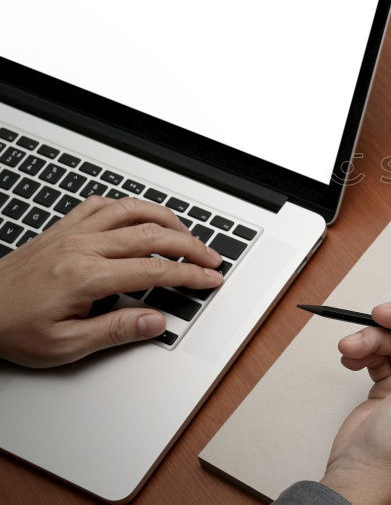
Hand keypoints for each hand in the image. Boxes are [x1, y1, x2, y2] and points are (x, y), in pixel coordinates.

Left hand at [0, 196, 222, 367]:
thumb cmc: (11, 328)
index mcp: (85, 277)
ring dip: (167, 220)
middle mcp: (81, 247)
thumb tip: (155, 322)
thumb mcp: (64, 345)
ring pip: (132, 211)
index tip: (210, 280)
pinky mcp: (62, 228)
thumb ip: (115, 331)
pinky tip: (140, 216)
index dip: (190, 275)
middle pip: (152, 235)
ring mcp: (71, 233)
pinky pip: (102, 204)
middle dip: (190, 246)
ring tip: (186, 234)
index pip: (154, 271)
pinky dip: (130, 206)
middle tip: (211, 259)